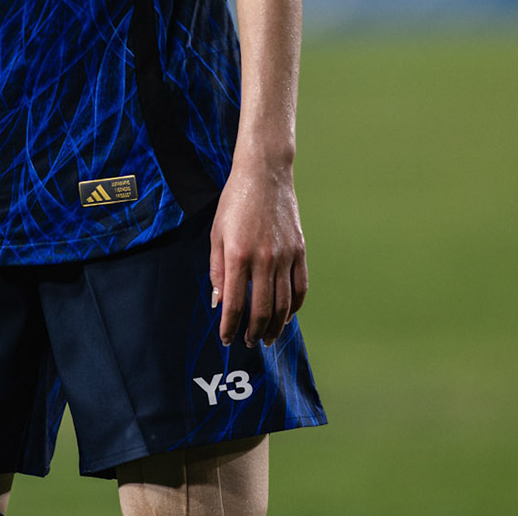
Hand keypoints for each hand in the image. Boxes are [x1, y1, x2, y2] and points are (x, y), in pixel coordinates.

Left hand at [208, 156, 308, 346]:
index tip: (226, 339)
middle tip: (247, 343)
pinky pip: (300, 288)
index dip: (229, 327)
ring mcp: (285, 256)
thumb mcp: (216, 233)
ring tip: (266, 337)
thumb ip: (217, 270)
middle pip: (262, 310)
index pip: (235, 303)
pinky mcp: (300, 251)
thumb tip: (219, 302)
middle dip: (253, 332)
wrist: (264, 175)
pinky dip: (294, 307)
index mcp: (238, 255)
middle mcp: (264, 259)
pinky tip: (286, 316)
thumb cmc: (235, 202)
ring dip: (275, 326)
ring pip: (284, 304)